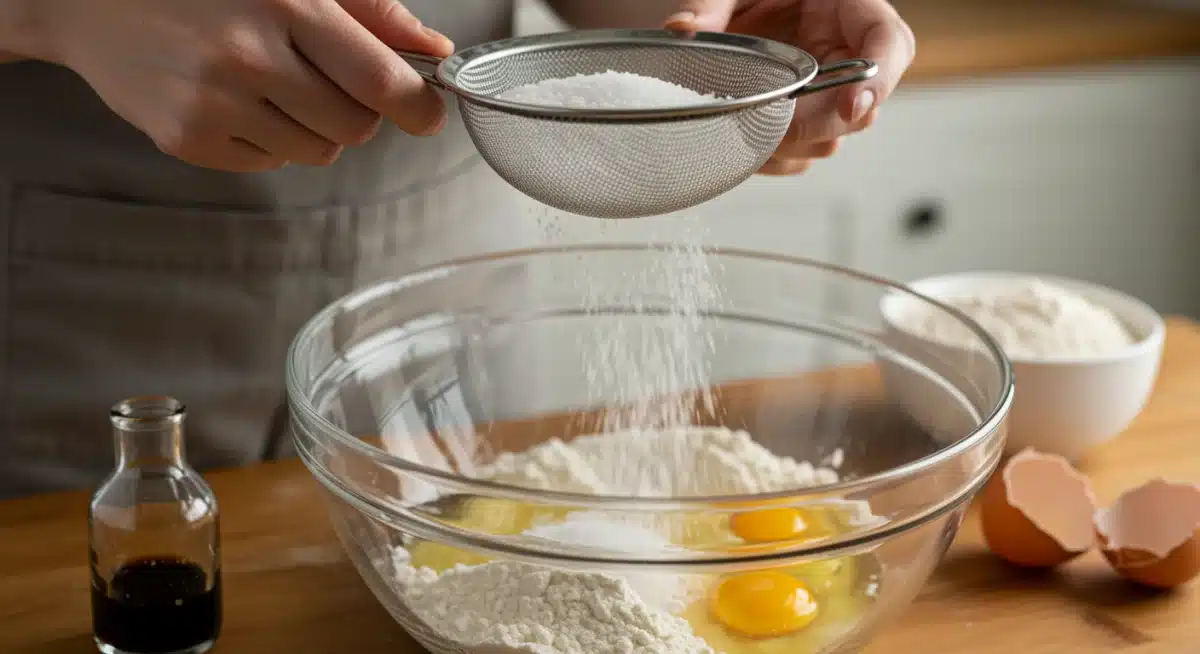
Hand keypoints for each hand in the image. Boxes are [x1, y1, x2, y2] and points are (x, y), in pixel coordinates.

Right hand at [47, 0, 454, 171]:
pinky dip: (269, 139)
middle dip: (358, 111)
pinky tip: (237, 99)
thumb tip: (433, 52)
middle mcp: (248, 58)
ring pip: (317, 152)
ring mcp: (213, 104)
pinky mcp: (187, 141)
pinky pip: (270, 163)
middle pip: (356, 128)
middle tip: (329, 81)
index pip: (381, 82)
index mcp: (286, 4)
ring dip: (314, 128)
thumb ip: (370, 11)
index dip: (418, 106)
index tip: (427, 111)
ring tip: (274, 84)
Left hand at [665, 0, 914, 174]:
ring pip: (833, 138)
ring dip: (793, 147)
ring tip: (746, 136)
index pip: (890, 45)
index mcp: (850, 8)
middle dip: (817, 125)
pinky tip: (744, 147)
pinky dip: (777, 159)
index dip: (877, 81)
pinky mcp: (808, 118)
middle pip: (862, 107)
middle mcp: (848, 54)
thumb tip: (682, 29)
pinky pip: (805, 153)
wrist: (748, 5)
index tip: (852, 106)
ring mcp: (831, 92)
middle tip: (770, 126)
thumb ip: (713, 3)